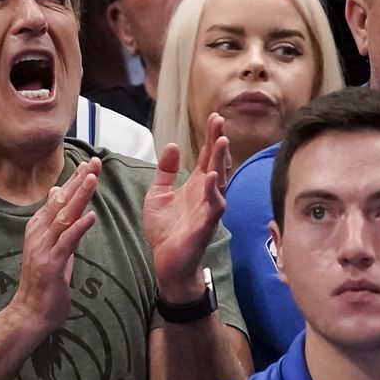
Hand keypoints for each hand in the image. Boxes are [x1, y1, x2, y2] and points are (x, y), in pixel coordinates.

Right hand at [12, 158, 100, 331]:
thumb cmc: (43, 282)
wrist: (29, 313)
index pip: (59, 198)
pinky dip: (79, 228)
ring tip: (93, 179)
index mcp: (39, 227)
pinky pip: (67, 242)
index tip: (90, 164)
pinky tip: (91, 216)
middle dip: (79, 181)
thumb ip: (57, 222)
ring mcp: (43, 247)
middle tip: (95, 162)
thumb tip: (57, 193)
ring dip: (79, 196)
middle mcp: (38, 233)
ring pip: (64, 216)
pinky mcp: (50, 264)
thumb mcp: (51, 246)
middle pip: (61, 201)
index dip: (74, 180)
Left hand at [144, 114, 231, 301]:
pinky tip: (212, 175)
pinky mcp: (205, 225)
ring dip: (220, 161)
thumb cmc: (166, 230)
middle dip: (218, 142)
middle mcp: (206, 194)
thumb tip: (172, 145)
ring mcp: (208, 209)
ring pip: (219, 181)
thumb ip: (165, 171)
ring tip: (221, 141)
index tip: (214, 117)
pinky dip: (213, 190)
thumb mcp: (158, 195)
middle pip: (216, 163)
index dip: (210, 137)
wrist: (166, 262)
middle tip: (219, 120)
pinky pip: (213, 205)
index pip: (206, 156)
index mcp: (196, 185)